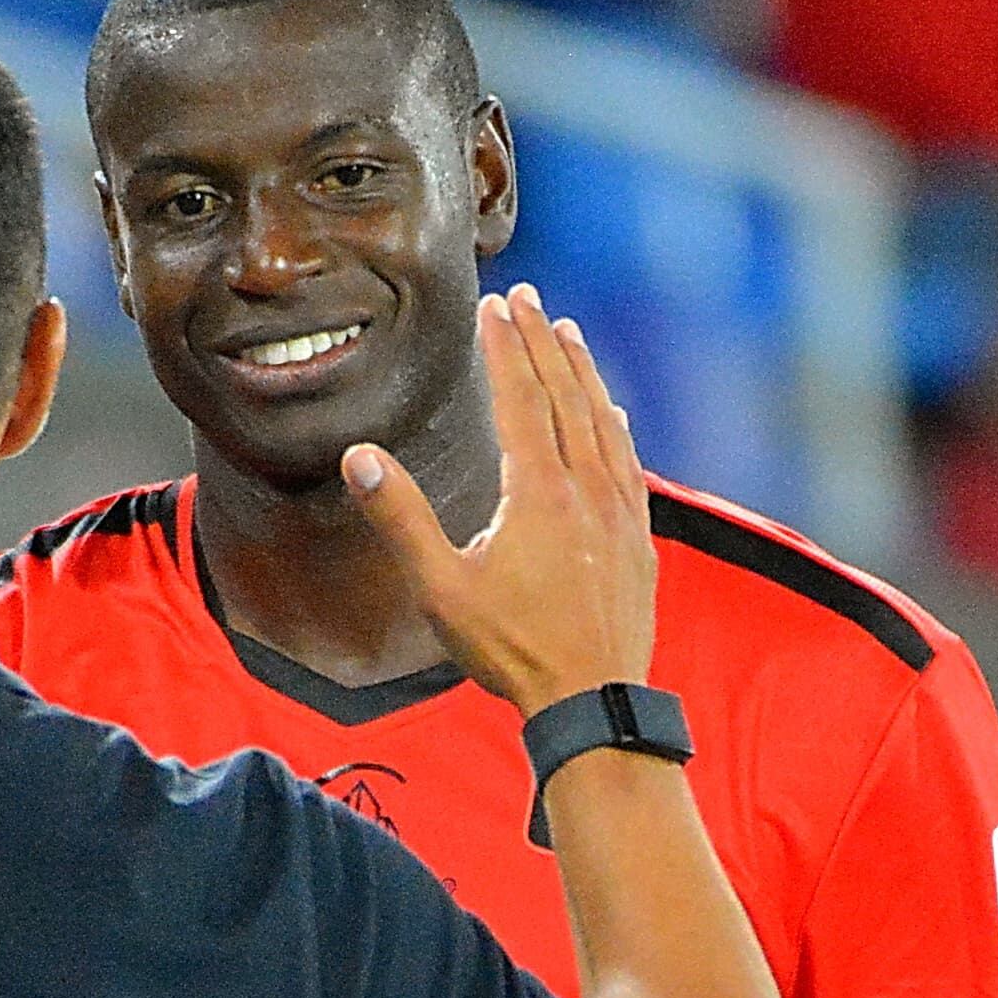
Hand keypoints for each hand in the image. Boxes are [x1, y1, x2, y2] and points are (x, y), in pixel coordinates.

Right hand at [338, 283, 658, 715]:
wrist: (593, 700)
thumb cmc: (512, 650)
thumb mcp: (441, 589)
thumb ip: (401, 519)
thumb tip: (360, 458)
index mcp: (536, 492)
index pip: (519, 398)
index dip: (505, 348)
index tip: (495, 305)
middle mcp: (585, 487)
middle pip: (563, 395)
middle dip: (542, 342)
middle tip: (527, 298)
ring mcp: (618, 510)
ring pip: (601, 420)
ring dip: (581, 371)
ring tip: (567, 332)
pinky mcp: (637, 535)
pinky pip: (627, 459)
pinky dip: (615, 423)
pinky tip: (612, 410)